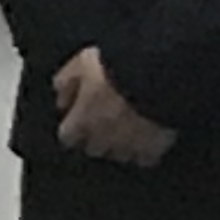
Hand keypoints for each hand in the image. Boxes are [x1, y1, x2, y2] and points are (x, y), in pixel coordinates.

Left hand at [52, 46, 177, 167]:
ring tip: (128, 126)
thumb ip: (67, 82)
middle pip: (94, 148)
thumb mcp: (83, 63)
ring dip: (121, 144)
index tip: (78, 119)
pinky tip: (149, 133)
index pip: (68, 137)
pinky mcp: (157, 147)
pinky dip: (147, 149)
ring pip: (121, 154)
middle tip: (105, 119)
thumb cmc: (118, 67)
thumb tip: (61, 100)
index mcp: (84, 119)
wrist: (159, 74)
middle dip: (97, 137)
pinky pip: (147, 156)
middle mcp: (105, 138)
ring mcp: (132, 145)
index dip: (73, 128)